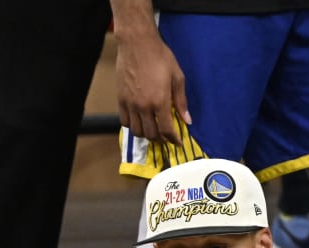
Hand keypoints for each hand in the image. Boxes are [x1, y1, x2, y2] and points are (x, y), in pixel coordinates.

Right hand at [115, 28, 189, 143]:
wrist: (137, 44)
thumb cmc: (160, 57)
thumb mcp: (177, 77)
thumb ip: (181, 101)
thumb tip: (187, 120)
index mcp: (160, 101)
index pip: (166, 129)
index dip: (173, 139)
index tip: (177, 142)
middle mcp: (144, 107)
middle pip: (151, 134)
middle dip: (160, 139)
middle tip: (166, 137)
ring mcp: (130, 104)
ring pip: (137, 131)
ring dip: (146, 134)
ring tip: (152, 130)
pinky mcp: (121, 100)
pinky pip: (125, 122)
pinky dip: (133, 126)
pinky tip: (139, 121)